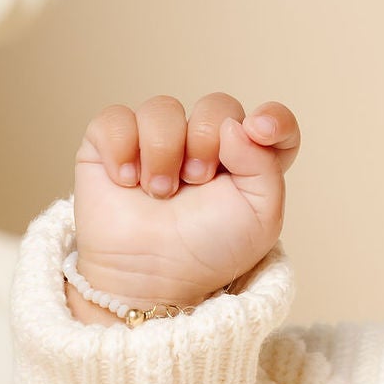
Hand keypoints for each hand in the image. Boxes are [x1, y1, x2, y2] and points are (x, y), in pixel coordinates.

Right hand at [71, 92, 298, 313]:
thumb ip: (265, 164)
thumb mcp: (260, 217)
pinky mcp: (111, 145)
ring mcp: (156, 140)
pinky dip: (121, 148)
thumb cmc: (208, 252)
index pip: (272, 119)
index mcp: (246, 160)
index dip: (272, 117)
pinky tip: (126, 181)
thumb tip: (235, 125)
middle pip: (216, 105)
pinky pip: (115, 118)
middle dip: (206, 140)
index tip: (260, 130)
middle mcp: (202, 143)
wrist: (153, 277)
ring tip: (159, 193)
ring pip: (163, 108)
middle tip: (196, 181)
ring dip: (162, 151)